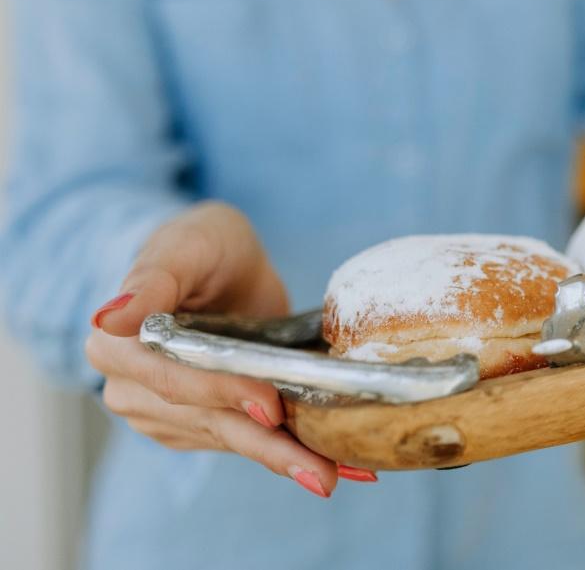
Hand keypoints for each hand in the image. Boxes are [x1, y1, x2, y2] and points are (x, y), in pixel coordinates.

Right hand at [85, 202, 373, 496]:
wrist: (219, 264)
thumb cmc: (201, 245)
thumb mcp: (185, 245)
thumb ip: (153, 279)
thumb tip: (110, 318)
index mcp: (115, 346)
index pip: (175, 379)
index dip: (224, 393)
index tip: (271, 407)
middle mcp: (130, 389)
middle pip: (207, 421)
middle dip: (267, 446)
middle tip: (322, 474)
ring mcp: (162, 414)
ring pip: (231, 440)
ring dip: (286, 459)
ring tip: (336, 475)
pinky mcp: (197, 426)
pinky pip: (245, 441)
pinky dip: (287, 453)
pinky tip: (332, 464)